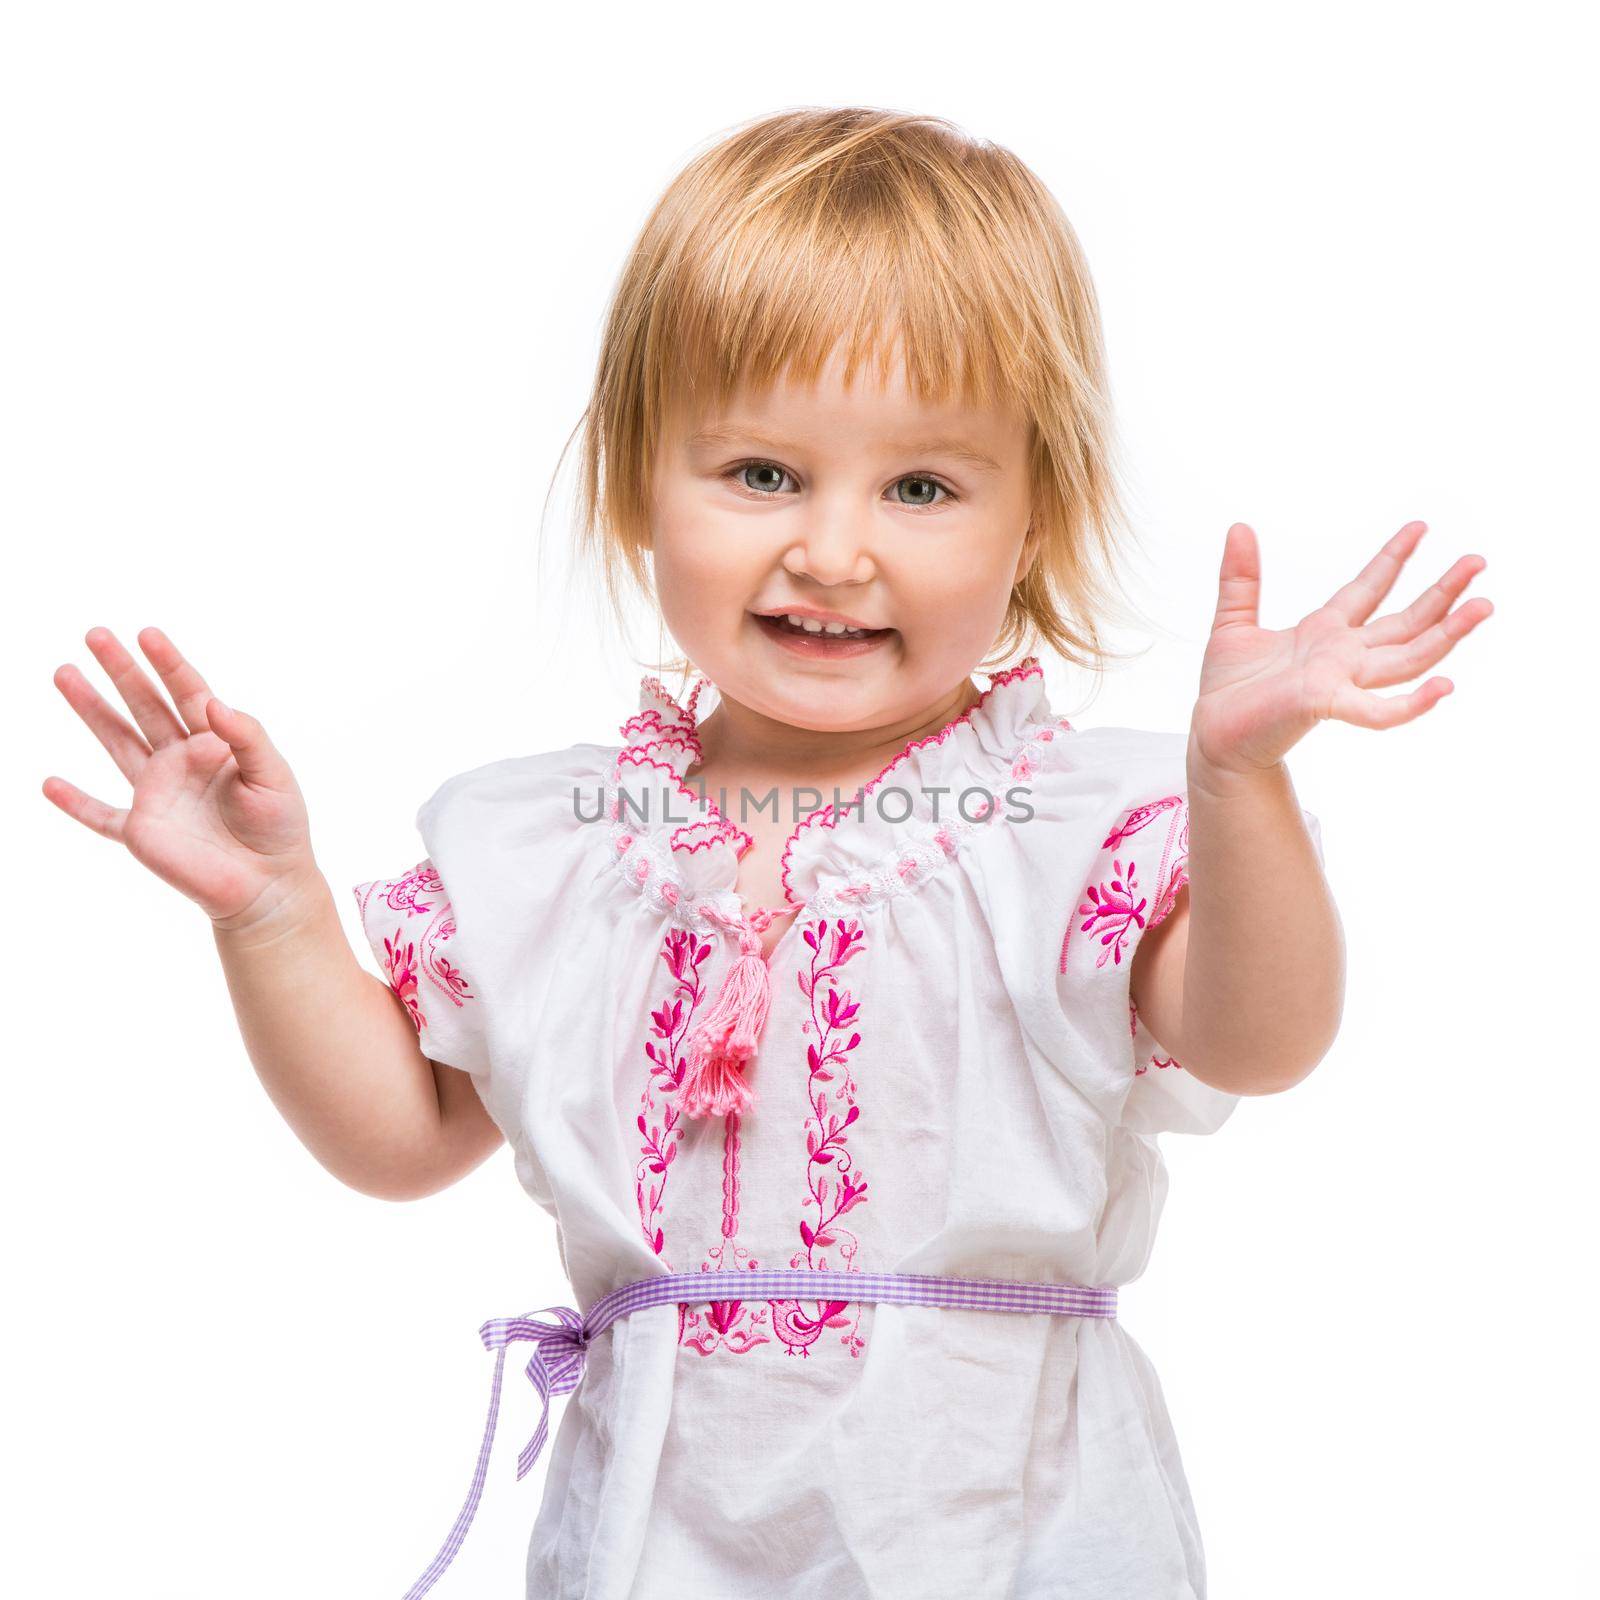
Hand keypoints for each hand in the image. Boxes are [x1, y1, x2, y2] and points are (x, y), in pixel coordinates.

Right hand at [43, 626, 319, 929]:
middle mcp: (180, 761)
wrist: (269, 885)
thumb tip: (213, 702)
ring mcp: (157, 794)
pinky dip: (75, 803)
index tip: (147, 634)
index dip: (169, 664)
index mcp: (215, 743)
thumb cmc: (279, 828)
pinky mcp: (141, 832)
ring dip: (91, 710)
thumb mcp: (274, 776)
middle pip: (145, 706)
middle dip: (122, 671)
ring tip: (65, 673)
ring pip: (117, 743)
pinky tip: (48, 784)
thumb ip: (247, 737)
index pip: (189, 693)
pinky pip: (100, 816)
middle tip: (95, 634)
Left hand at [1188, 520, 1491, 781]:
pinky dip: (1410, 703)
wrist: (1213, 734)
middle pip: (1405, 621)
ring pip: (1407, 657)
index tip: (1420, 526)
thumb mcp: (1232, 622)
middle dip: (1442, 592)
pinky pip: (1376, 709)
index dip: (1394, 558)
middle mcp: (1342, 655)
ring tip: (1483, 606)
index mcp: (1323, 632)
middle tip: (1478, 561)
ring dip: (1447, 634)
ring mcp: (1340, 680)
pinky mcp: (1325, 704)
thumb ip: (1240, 578)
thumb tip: (1239, 527)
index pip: (1368, 589)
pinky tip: (1443, 687)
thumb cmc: (1228, 688)